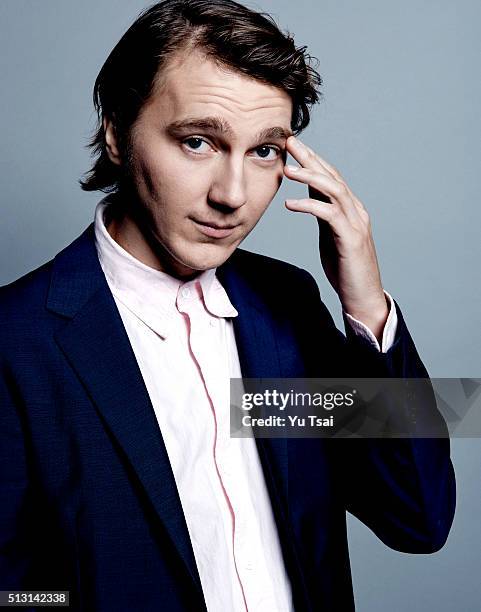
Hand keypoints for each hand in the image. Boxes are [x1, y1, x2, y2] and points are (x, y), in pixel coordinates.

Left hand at [283, 135, 388, 339]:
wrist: (362, 296)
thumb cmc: (346, 269)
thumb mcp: (330, 236)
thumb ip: (323, 217)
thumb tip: (307, 201)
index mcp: (350, 209)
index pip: (331, 176)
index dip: (312, 159)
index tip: (292, 147)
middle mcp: (356, 210)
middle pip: (332, 175)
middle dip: (310, 157)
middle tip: (289, 142)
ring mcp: (356, 223)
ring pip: (334, 189)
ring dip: (310, 177)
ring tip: (288, 170)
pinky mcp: (350, 238)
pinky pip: (329, 215)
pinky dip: (309, 206)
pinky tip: (290, 204)